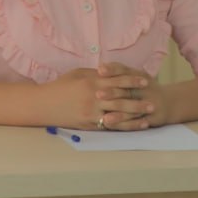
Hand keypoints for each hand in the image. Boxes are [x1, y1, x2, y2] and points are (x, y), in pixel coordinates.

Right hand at [40, 65, 154, 130]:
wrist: (44, 104)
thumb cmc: (60, 87)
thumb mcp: (77, 74)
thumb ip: (94, 74)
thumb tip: (110, 73)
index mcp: (91, 81)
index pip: (116, 80)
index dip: (132, 80)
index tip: (145, 81)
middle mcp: (93, 96)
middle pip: (120, 97)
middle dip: (138, 98)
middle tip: (153, 99)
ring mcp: (91, 111)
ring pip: (118, 112)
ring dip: (135, 113)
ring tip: (149, 113)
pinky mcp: (89, 124)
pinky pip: (111, 125)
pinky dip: (125, 125)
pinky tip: (136, 125)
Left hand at [94, 62, 161, 130]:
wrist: (171, 102)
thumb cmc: (145, 88)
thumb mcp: (136, 76)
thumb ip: (119, 71)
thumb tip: (99, 68)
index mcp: (139, 76)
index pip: (125, 71)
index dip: (113, 70)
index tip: (100, 71)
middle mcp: (146, 89)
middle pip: (128, 90)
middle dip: (113, 93)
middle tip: (98, 94)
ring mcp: (150, 103)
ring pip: (133, 110)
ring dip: (119, 115)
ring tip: (105, 118)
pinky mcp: (153, 118)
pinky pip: (139, 123)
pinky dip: (128, 125)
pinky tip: (118, 128)